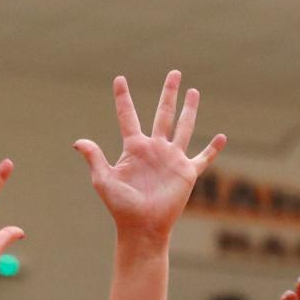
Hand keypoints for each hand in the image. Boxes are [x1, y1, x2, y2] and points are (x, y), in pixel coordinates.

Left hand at [74, 70, 225, 239]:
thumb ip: (94, 158)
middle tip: (174, 73)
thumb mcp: (104, 180)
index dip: (123, 98)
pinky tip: (222, 137)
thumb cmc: (121, 207)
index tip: (119, 79)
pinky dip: (213, 149)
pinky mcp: (187, 173)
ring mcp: (172, 159)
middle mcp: (155, 149)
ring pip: (184, 128)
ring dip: (190, 110)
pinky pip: (203, 158)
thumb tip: (77, 142)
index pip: (127, 116)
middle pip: (163, 114)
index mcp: (134, 148)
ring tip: (194, 91)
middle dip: (169, 93)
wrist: (142, 227)